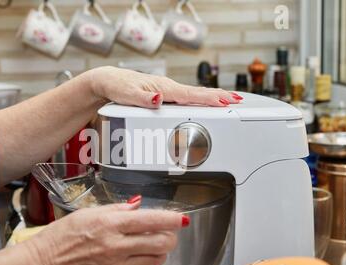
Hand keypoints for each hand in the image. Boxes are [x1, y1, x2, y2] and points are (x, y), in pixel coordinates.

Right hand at [25, 201, 184, 264]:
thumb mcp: (86, 213)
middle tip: (168, 232)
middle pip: (161, 243)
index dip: (171, 219)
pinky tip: (137, 259)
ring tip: (153, 246)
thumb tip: (137, 205)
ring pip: (155, 261)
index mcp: (109, 225)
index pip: (151, 220)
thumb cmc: (59, 239)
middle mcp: (115, 246)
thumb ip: (115, 209)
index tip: (180, 218)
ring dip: (160, 252)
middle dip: (170, 236)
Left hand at [89, 66, 242, 108]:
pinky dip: (199, 99)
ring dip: (212, 97)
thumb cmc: (116, 87)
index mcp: (163, 88)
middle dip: (218, 96)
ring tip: (228, 100)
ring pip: (193, 94)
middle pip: (197, 93)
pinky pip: (186, 97)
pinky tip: (203, 102)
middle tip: (237, 100)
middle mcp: (167, 88)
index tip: (226, 101)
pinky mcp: (163, 95)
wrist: (108, 82)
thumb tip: (159, 99)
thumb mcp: (127, 95)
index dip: (210, 99)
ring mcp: (166, 91)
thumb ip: (143, 99)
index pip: (191, 95)